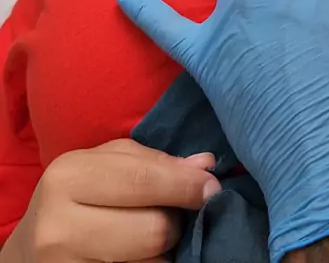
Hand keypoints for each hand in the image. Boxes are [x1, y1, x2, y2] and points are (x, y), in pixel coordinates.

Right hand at [7, 139, 220, 261]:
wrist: (30, 249)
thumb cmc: (75, 195)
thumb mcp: (103, 165)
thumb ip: (153, 162)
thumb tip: (206, 165)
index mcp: (69, 177)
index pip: (143, 180)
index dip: (185, 185)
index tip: (212, 187)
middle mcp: (61, 225)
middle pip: (152, 230)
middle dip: (175, 222)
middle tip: (178, 215)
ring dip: (165, 250)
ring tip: (153, 235)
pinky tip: (143, 256)